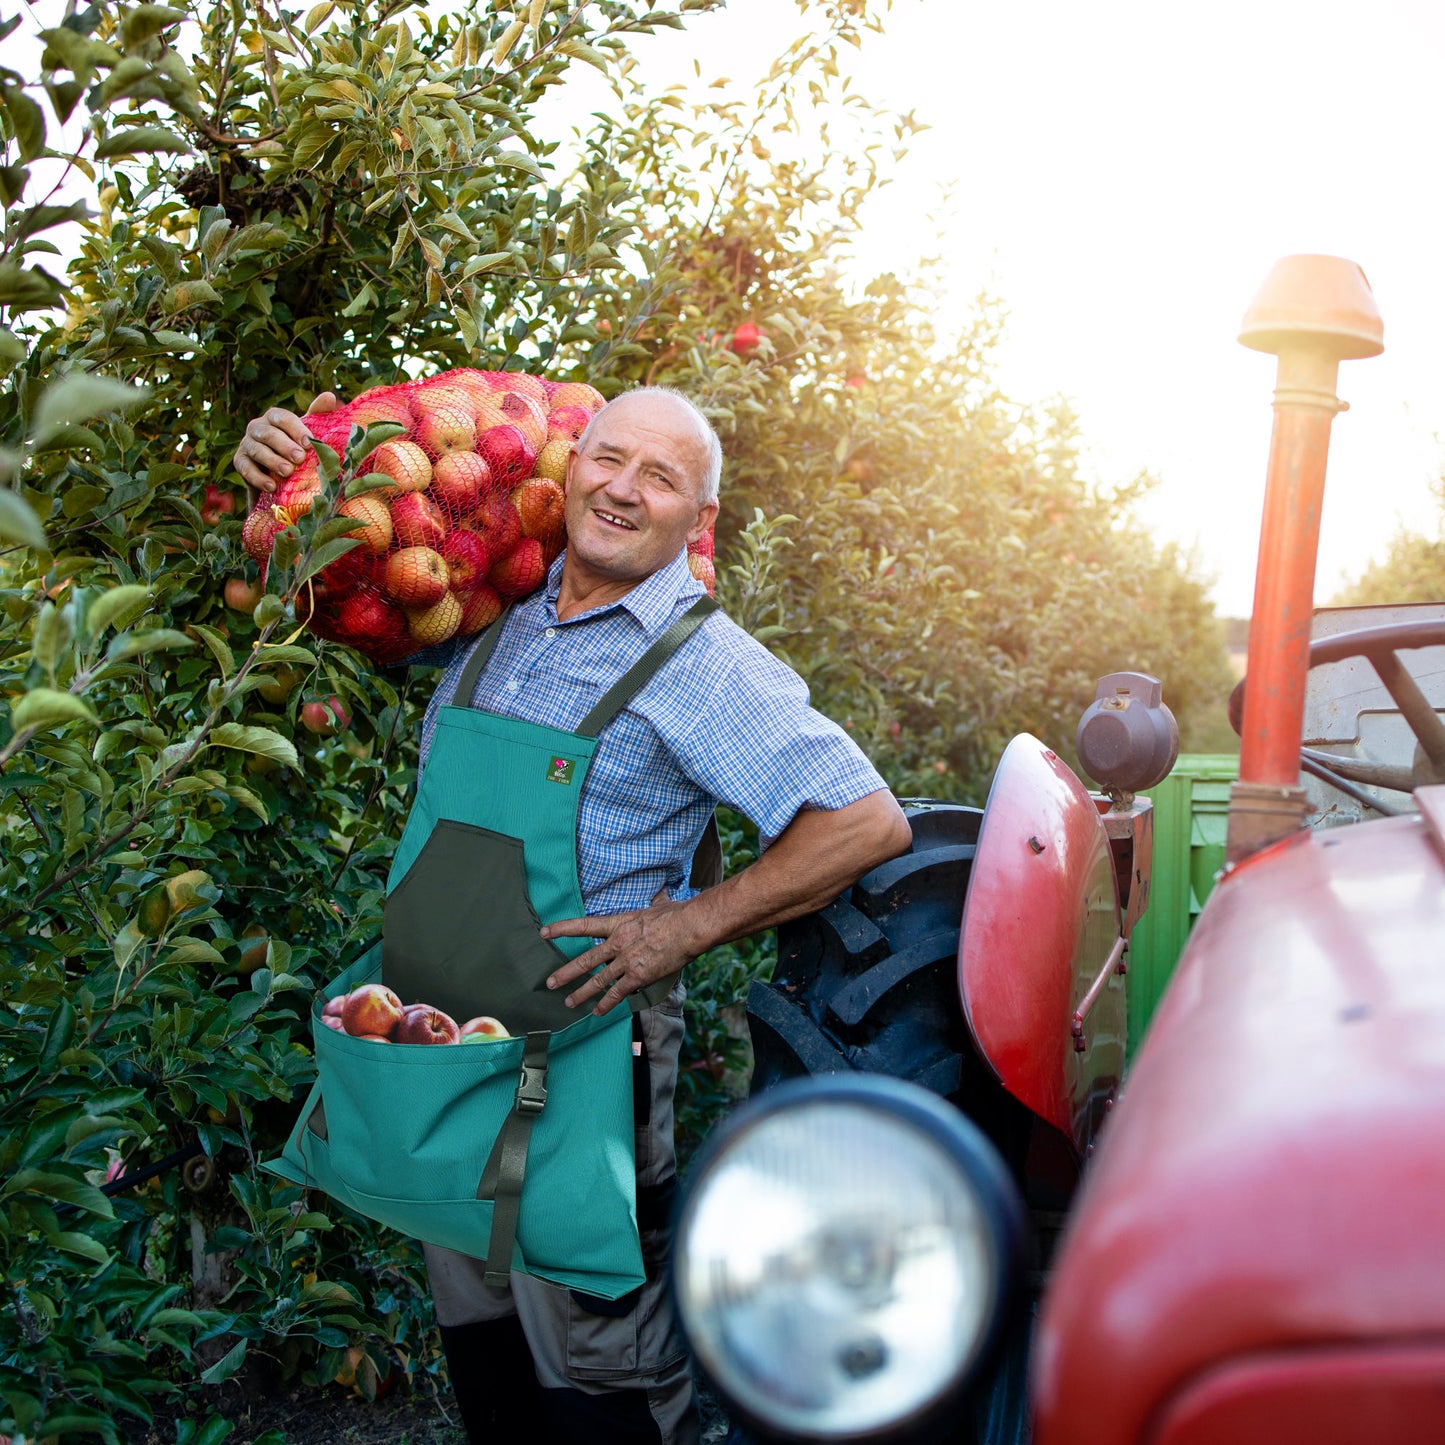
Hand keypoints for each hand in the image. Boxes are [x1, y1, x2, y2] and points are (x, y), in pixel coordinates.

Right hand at [232, 393, 338, 495]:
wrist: (276, 474)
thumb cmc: (295, 448)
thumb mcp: (306, 434)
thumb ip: (317, 415)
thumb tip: (329, 395)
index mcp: (274, 418)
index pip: (282, 417)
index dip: (296, 429)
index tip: (310, 443)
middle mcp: (257, 427)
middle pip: (268, 433)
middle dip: (284, 446)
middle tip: (300, 458)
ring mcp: (246, 443)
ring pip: (257, 450)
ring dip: (272, 461)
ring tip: (287, 472)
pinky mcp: (239, 461)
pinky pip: (245, 468)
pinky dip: (258, 478)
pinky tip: (271, 487)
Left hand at [543, 895, 696, 1015]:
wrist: (689, 927)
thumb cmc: (677, 914)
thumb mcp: (660, 904)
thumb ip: (655, 901)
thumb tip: (661, 893)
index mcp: (619, 923)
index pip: (584, 926)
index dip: (562, 929)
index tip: (545, 933)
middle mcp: (618, 943)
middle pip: (586, 960)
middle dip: (566, 973)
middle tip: (550, 982)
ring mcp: (627, 961)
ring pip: (598, 981)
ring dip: (581, 993)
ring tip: (568, 1002)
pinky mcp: (639, 976)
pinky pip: (618, 993)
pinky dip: (606, 1004)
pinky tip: (597, 1012)